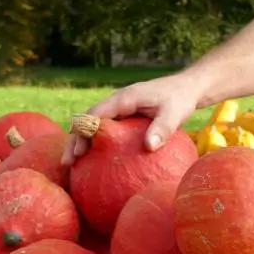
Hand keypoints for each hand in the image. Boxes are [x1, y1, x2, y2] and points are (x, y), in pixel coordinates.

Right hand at [61, 73, 204, 165]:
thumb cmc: (180, 99)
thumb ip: (162, 128)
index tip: (79, 151)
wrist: (186, 88)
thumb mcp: (174, 113)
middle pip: (88, 120)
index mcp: (124, 98)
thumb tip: (149, 147)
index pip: (96, 114)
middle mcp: (117, 102)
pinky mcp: (124, 117)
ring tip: (74, 165)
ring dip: (81, 142)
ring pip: (93, 125)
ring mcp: (119, 109)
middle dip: (75, 140)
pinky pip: (106, 130)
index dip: (84, 132)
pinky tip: (96, 163)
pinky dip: (96, 143)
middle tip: (68, 163)